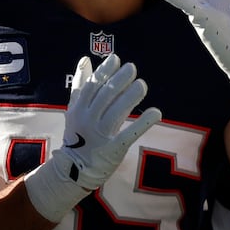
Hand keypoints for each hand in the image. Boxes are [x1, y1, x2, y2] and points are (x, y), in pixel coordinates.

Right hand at [24, 54, 161, 221]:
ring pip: (116, 112)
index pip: (92, 86)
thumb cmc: (78, 135)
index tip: (116, 59)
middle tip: (132, 68)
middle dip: (119, 81)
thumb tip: (85, 59)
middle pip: (105, 97)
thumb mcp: (74, 109)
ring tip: (142, 85)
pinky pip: (129, 135)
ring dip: (130, 97)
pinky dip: (143, 123)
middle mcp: (87, 121)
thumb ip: (81, 85)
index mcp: (78, 109)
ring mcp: (99, 136)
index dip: (104, 72)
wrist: (73, 170)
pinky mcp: (113, 150)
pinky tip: (156, 112)